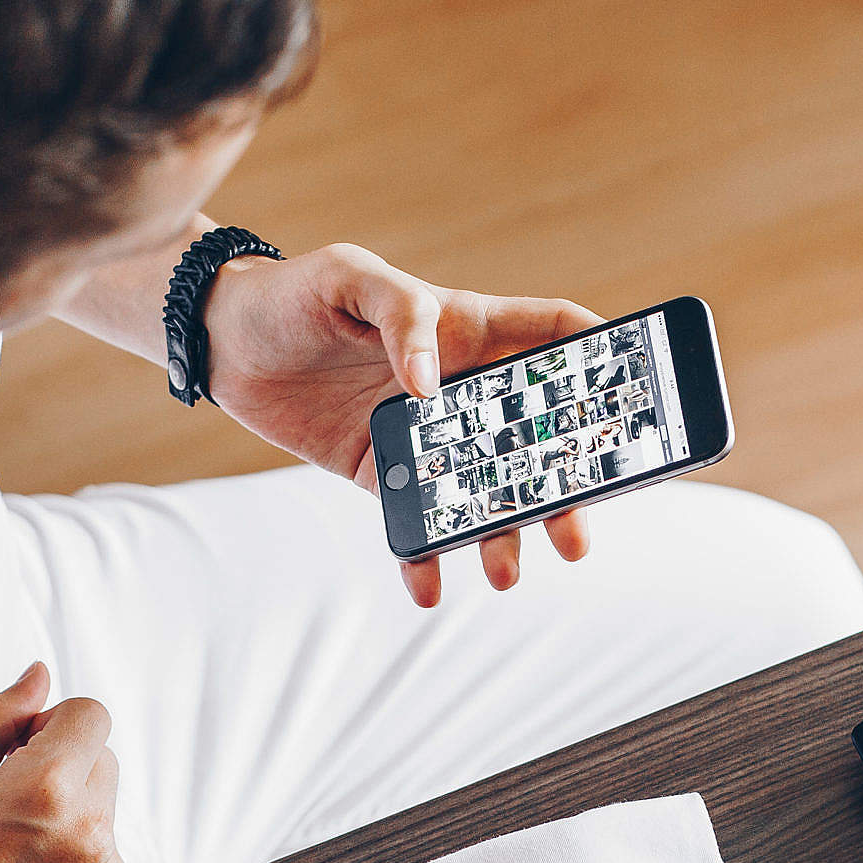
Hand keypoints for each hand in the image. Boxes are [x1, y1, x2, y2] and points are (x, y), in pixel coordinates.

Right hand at [0, 663, 130, 862]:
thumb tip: (40, 677)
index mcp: (49, 787)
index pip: (92, 715)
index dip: (53, 725)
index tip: (22, 751)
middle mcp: (90, 834)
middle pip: (103, 764)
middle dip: (63, 773)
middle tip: (7, 810)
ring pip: (105, 821)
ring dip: (71, 827)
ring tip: (12, 862)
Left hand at [200, 244, 598, 606]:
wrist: (222, 341)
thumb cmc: (293, 292)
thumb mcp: (349, 277)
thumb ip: (403, 314)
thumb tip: (430, 386)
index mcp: (469, 329)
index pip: (557, 336)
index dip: (606, 356)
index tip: (640, 394)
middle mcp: (460, 388)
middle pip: (536, 436)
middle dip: (566, 486)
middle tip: (576, 531)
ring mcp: (426, 436)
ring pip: (485, 490)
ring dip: (502, 534)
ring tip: (504, 571)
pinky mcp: (381, 473)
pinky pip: (415, 521)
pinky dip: (422, 556)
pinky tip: (427, 585)